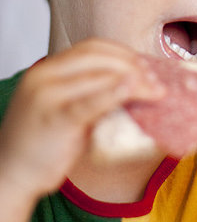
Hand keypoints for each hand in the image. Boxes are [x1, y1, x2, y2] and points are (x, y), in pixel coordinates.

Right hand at [0, 38, 164, 201]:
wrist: (12, 175)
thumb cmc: (43, 142)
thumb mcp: (68, 105)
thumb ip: (93, 90)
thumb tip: (137, 81)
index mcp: (48, 67)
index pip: (92, 47)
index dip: (124, 53)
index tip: (147, 64)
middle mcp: (44, 75)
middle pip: (98, 57)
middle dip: (133, 65)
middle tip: (158, 80)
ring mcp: (46, 95)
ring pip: (98, 76)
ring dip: (134, 81)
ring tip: (156, 91)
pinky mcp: (54, 119)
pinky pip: (89, 102)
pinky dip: (114, 93)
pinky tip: (132, 90)